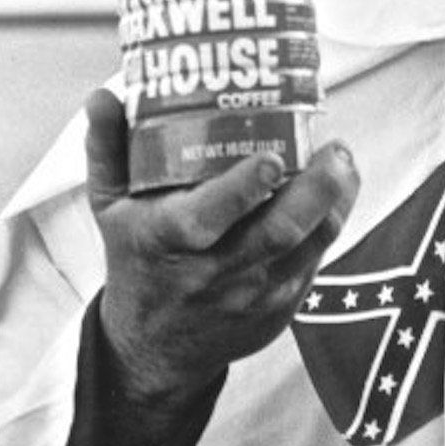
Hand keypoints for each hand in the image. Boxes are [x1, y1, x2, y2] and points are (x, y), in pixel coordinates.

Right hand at [84, 88, 358, 445]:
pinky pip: (316, 260)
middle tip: (334, 148)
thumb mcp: (110, 208)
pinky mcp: (281, 306)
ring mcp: (254, 294)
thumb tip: (102, 94)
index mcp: (170, 242)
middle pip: (276, 233)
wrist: (154, 350)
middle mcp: (215, 273)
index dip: (242, 190)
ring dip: (334, 201)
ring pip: (308, 246)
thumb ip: (107, 148)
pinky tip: (338, 187)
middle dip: (314, 190)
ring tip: (342, 158)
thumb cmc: (137, 261)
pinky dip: (331, 221)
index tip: (270, 157)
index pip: (209, 219)